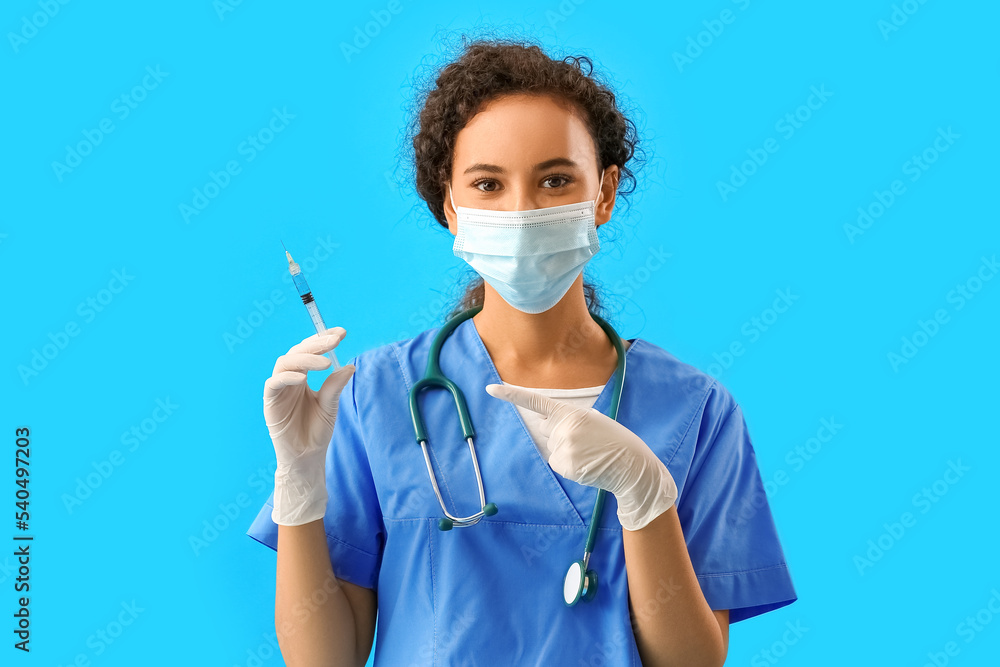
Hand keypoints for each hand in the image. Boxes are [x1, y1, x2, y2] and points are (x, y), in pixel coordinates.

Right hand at [263, 327, 354, 525]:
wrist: (306, 457)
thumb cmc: (317, 431)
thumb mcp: (330, 406)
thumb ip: (335, 386)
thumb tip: (350, 365)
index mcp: (303, 377)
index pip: (310, 351)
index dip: (322, 339)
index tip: (341, 333)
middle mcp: (290, 379)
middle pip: (297, 352)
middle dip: (316, 344)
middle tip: (335, 340)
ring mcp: (279, 390)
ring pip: (285, 363)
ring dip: (305, 359)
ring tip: (325, 362)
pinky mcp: (270, 403)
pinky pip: (274, 384)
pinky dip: (287, 378)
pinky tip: (303, 378)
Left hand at [485, 383, 676, 530]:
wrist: (632, 465)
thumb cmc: (613, 441)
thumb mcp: (592, 421)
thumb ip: (567, 421)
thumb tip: (544, 426)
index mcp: (571, 412)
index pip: (535, 402)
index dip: (511, 395)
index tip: (490, 389)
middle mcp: (564, 427)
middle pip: (546, 433)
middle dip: (560, 437)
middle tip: (587, 442)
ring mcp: (563, 447)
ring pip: (552, 451)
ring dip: (568, 454)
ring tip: (591, 454)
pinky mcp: (565, 465)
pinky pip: (557, 465)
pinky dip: (570, 467)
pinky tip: (588, 465)